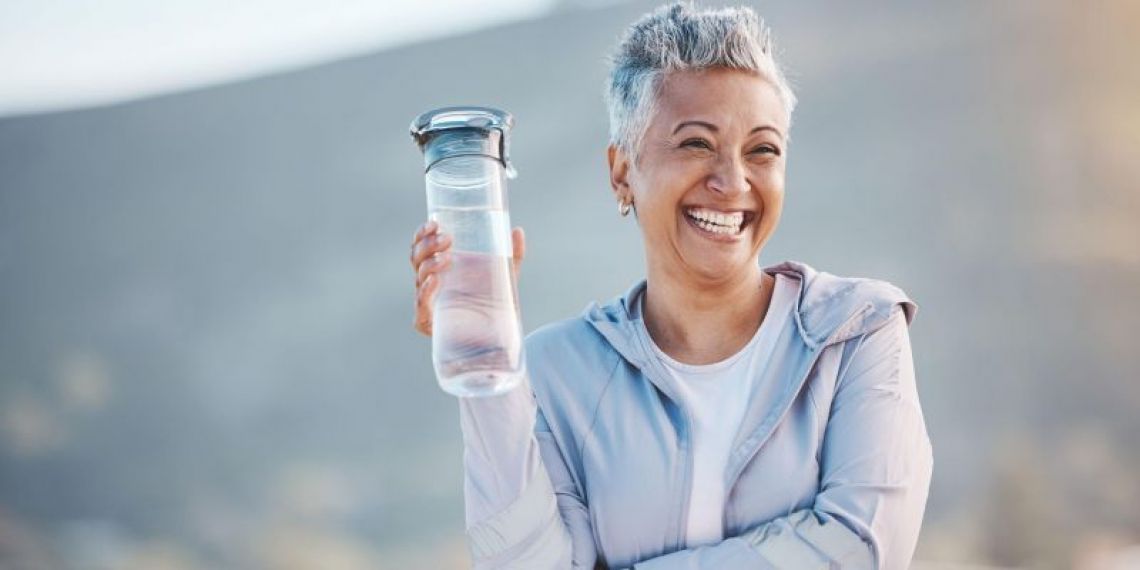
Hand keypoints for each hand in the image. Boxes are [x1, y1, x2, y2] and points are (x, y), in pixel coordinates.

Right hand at [410, 221, 525, 336]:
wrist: (497, 337)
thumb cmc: (494, 303)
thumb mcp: (504, 275)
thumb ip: (511, 253)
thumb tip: (517, 230)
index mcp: (439, 267)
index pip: (421, 246)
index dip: (422, 233)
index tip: (434, 223)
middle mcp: (429, 282)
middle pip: (416, 258)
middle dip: (428, 245)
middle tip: (447, 239)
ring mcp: (427, 301)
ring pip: (418, 277)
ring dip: (430, 263)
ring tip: (448, 257)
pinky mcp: (428, 322)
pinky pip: (421, 305)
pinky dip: (426, 291)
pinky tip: (435, 280)